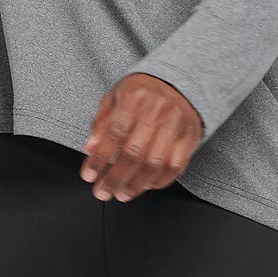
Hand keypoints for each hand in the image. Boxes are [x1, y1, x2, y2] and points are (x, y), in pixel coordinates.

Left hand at [79, 73, 203, 201]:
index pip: (114, 133)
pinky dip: (159, 182)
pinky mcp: (189, 138)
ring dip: (135, 185)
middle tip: (103, 192)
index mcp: (134, 98)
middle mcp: (156, 111)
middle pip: (133, 153)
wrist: (179, 82)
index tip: (88, 175)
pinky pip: (175, 167)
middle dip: (115, 178)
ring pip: (154, 164)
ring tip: (122, 193)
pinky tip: (145, 186)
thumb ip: (102, 122)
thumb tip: (90, 148)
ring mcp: (174, 125)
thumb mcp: (116, 96)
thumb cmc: (143, 92)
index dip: (99, 158)